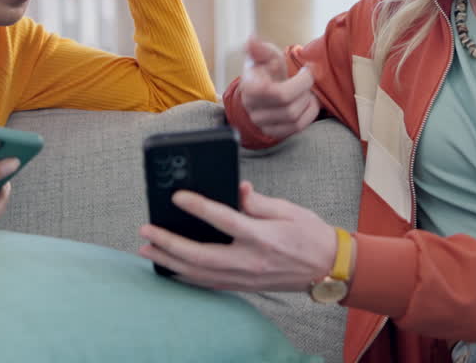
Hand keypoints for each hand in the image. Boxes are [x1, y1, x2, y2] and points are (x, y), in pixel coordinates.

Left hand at [138, 181, 336, 291]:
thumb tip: (237, 188)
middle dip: (169, 243)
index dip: (198, 207)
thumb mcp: (288, 209)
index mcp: (262, 236)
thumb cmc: (310, 234)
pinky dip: (184, 275)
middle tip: (146, 230)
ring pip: (198, 273)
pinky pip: (207, 283)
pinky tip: (169, 267)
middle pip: (200, 255)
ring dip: (169, 261)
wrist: (328, 268)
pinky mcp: (244, 286)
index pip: (223, 219)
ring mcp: (245, 278)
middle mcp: (250, 260)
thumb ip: (257, 201)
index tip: (177, 196)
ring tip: (147, 249)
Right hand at [239, 37, 319, 139]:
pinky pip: (297, 127)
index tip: (306, 70)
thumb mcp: (266, 55)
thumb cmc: (267, 69)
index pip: (274, 92)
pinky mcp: (273, 132)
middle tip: (309, 77)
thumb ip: (259, 48)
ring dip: (308, 101)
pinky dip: (309, 114)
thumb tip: (251, 40)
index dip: (298, 83)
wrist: (265, 88)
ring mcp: (261, 122)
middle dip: (305, 89)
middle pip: (288, 103)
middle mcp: (251, 107)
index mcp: (249, 86)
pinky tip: (309, 102)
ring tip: (308, 89)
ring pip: (294, 116)